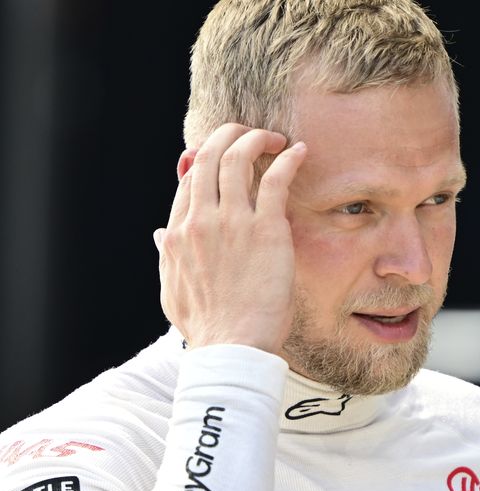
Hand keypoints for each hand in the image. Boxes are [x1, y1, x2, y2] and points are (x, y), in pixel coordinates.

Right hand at [153, 123, 306, 353]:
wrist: (232, 347)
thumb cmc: (208, 326)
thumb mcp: (172, 291)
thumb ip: (166, 257)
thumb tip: (159, 235)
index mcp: (177, 233)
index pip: (189, 179)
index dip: (206, 159)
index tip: (224, 156)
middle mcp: (200, 220)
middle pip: (207, 157)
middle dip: (228, 135)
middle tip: (247, 133)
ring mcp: (232, 222)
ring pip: (237, 158)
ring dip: (256, 139)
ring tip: (274, 138)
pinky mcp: (265, 229)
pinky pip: (276, 179)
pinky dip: (288, 159)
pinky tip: (299, 151)